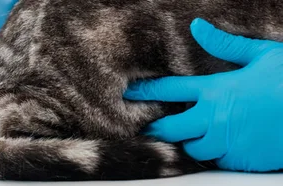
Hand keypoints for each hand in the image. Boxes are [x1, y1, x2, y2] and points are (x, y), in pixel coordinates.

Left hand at [124, 18, 282, 171]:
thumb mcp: (260, 55)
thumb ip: (225, 45)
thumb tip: (197, 27)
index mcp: (216, 90)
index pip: (169, 89)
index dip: (146, 92)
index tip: (131, 94)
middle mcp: (214, 118)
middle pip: (170, 128)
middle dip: (157, 127)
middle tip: (149, 127)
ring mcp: (226, 141)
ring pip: (192, 148)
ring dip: (190, 142)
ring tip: (192, 135)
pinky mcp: (240, 158)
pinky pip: (217, 160)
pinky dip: (216, 153)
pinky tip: (221, 145)